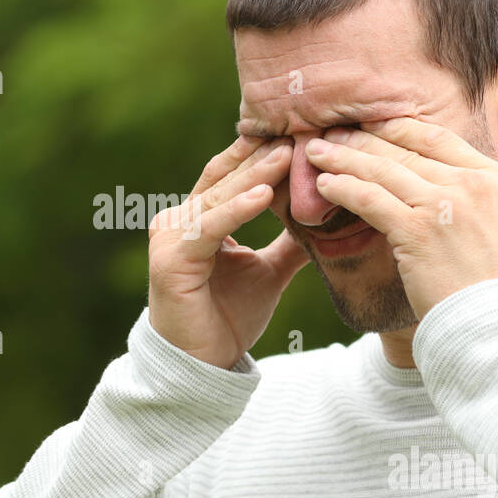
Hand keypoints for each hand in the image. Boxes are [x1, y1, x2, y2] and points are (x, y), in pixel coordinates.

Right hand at [148, 136, 308, 368]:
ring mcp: (170, 238)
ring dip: (253, 176)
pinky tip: (264, 194)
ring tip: (286, 156)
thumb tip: (326, 219)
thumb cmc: (228, 318)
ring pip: (218, 198)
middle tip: (297, 132)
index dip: (260, 155)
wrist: (201, 365)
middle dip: (261, 157)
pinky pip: (209, 227)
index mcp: (197, 218)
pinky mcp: (171, 259)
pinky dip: (237, 209)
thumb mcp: (268, 272)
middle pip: (225, 180)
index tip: (298, 135)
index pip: (230, 176)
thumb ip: (288, 243)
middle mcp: (178, 220)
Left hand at [305, 117, 497, 320]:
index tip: (372, 126)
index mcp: (495, 178)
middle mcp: (471, 184)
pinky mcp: (417, 231)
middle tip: (333, 131)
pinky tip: (323, 185)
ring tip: (315, 152)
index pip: (438, 138)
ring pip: (382, 169)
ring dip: (343, 157)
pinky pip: (370, 199)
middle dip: (363, 138)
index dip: (398, 128)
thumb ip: (472, 203)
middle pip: (405, 149)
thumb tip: (437, 191)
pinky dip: (342, 188)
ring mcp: (444, 204)